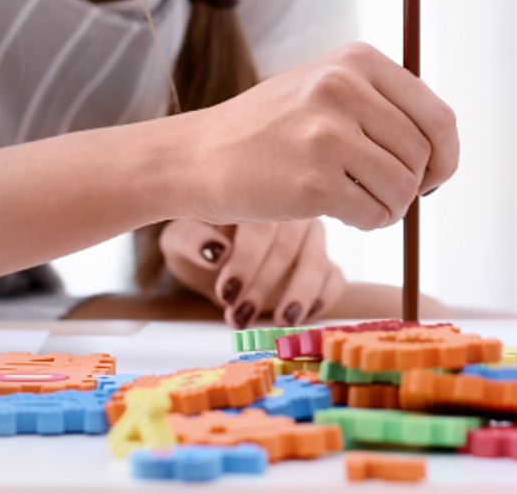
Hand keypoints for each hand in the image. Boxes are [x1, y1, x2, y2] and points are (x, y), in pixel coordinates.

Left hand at [160, 218, 344, 328]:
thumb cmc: (198, 241)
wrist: (210, 257)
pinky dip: (323, 297)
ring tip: (279, 321)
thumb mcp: (181, 240)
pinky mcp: (324, 263)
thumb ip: (191, 240)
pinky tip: (303, 315)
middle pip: (289, 246)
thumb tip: (215, 251)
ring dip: (297, 295)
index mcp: (257, 195)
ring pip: (316, 261)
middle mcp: (291, 210)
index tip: (227, 292)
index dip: (246, 260)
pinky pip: (334, 278)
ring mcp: (311, 237)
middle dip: (264, 285)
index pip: (261, 225)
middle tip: (239, 315)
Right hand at [179, 42, 457, 229]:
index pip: (438, 117)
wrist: (200, 154)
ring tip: (356, 198)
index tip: (432, 176)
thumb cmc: (275, 129)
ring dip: (389, 206)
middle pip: (423, 156)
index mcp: (359, 60)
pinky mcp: (312, 180)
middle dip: (414, 185)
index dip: (445, 155)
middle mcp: (345, 87)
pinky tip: (336, 209)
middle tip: (383, 192)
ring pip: (404, 188)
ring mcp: (327, 133)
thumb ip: (386, 107)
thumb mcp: (329, 89)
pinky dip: (366, 221)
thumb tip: (445, 151)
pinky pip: (374, 214)